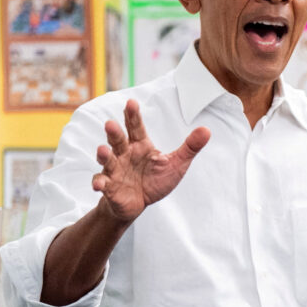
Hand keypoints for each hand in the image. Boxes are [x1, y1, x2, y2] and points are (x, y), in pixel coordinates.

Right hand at [92, 100, 209, 222]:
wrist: (138, 203)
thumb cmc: (155, 180)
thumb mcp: (176, 163)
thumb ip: (190, 147)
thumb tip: (207, 130)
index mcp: (140, 146)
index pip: (135, 127)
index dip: (133, 115)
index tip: (131, 103)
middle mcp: (124, 155)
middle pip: (117, 140)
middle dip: (114, 132)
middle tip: (110, 123)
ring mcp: (115, 170)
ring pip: (107, 160)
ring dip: (103, 155)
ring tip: (103, 150)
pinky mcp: (109, 187)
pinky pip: (102, 183)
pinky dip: (99, 184)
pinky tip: (99, 185)